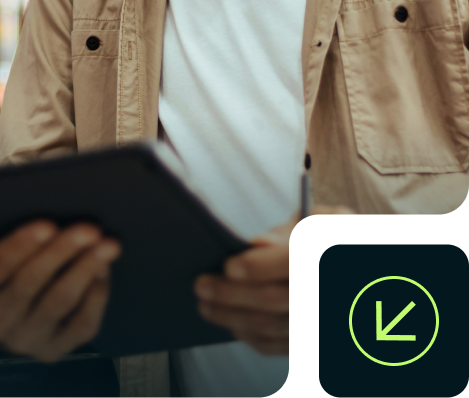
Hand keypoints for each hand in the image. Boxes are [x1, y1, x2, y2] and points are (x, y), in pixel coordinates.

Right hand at [0, 218, 121, 362]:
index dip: (22, 244)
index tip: (48, 224)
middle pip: (31, 283)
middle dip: (62, 252)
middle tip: (90, 228)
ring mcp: (25, 340)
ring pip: (59, 302)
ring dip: (86, 270)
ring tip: (108, 244)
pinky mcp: (54, 349)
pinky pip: (81, 324)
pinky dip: (96, 295)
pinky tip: (105, 269)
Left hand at [193, 203, 356, 355]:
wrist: (363, 273)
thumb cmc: (334, 238)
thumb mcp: (324, 219)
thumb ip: (291, 229)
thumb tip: (256, 241)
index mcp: (331, 256)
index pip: (291, 263)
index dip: (258, 266)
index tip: (229, 265)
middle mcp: (329, 294)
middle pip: (275, 301)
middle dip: (233, 294)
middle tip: (202, 285)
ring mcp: (323, 325)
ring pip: (272, 328)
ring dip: (233, 318)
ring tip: (206, 304)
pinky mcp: (313, 344)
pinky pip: (277, 346)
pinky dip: (249, 335)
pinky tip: (230, 322)